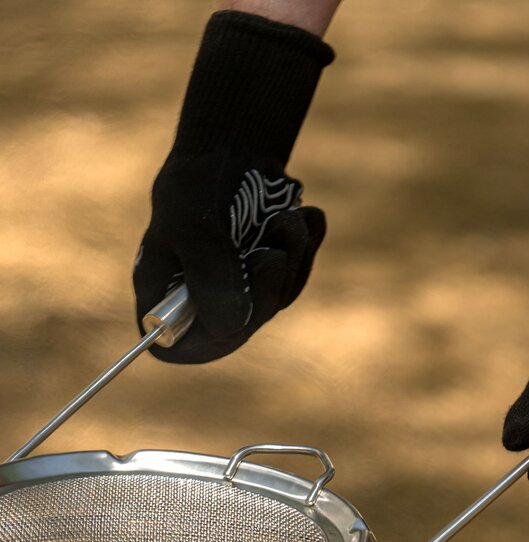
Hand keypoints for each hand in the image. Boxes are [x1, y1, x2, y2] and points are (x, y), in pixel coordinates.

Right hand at [133, 11, 333, 363]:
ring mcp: (239, 291)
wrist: (232, 147)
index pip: (180, 346)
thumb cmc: (198, 183)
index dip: (212, 337)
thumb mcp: (194, 224)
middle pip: (240, 327)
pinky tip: (303, 214)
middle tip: (275, 250)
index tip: (242, 303)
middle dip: (266, 287)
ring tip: (286, 218)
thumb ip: (209, 275)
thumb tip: (230, 328)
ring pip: (277, 299)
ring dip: (290, 256)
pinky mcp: (272, 274)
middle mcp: (200, 302)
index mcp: (162, 296)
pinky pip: (298, 274)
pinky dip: (305, 245)